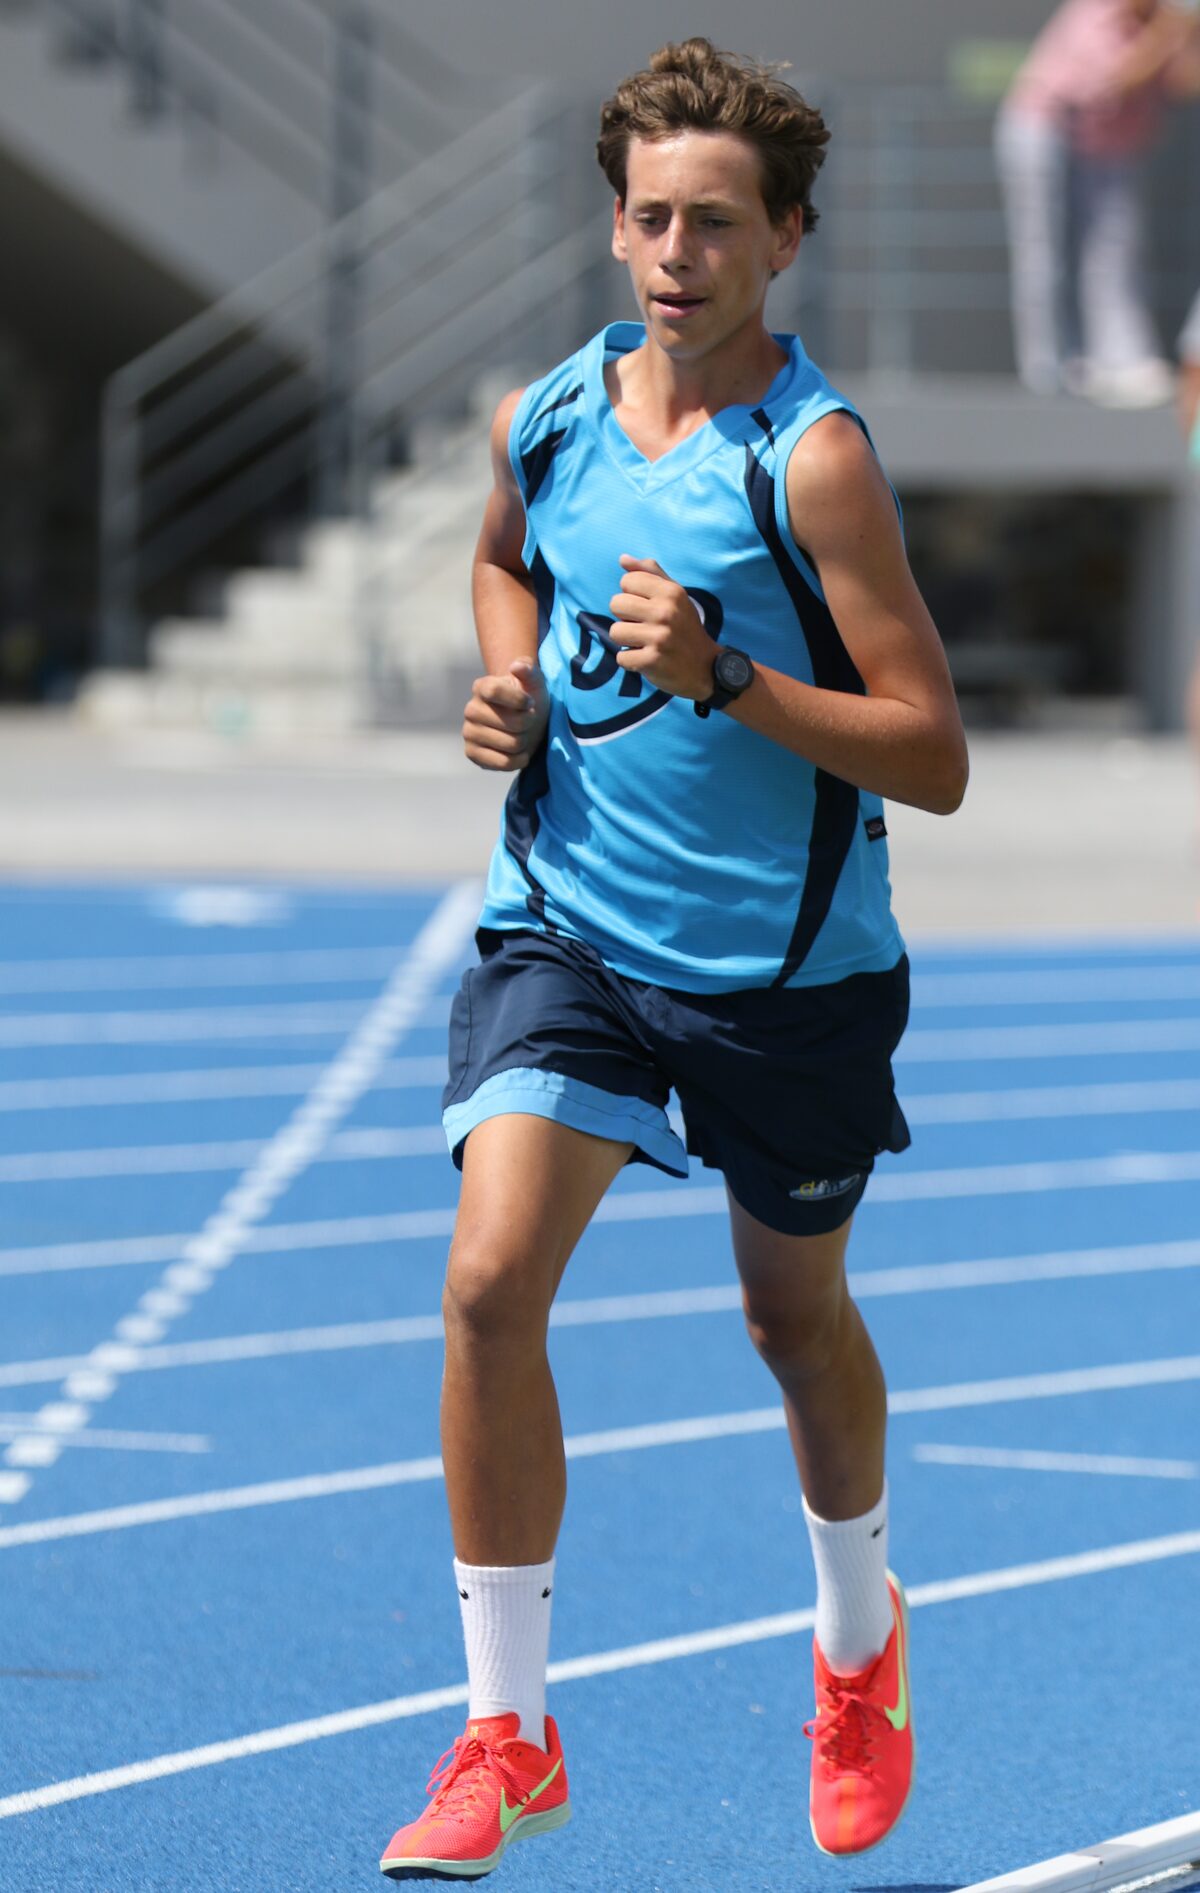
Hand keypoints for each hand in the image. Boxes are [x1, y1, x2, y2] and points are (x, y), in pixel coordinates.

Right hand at [463, 658, 547, 771]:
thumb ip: (529, 669)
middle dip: (529, 723)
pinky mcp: (472, 754)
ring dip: (525, 741)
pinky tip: (519, 752)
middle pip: (512, 723)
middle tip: (528, 720)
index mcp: (481, 687)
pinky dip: (519, 759)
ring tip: (522, 734)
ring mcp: (469, 733)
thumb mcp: (535, 681)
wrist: (523, 723)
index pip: (494, 691)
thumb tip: (517, 666)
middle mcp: (471, 709)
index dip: (518, 699)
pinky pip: (504, 763)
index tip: (530, 702)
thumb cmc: (528, 700)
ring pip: (512, 744)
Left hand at [608, 556, 714, 699]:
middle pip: (616, 604)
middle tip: (644, 627)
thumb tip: (623, 558)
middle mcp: (665, 612)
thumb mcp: (675, 595)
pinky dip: (631, 661)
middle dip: (625, 617)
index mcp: (670, 592)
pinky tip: (647, 659)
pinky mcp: (652, 661)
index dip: (632, 595)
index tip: (647, 607)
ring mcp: (659, 637)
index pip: (626, 581)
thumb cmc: (685, 627)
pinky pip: (621, 657)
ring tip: (644, 643)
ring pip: (615, 632)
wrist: (706, 667)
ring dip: (626, 640)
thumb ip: (650, 574)